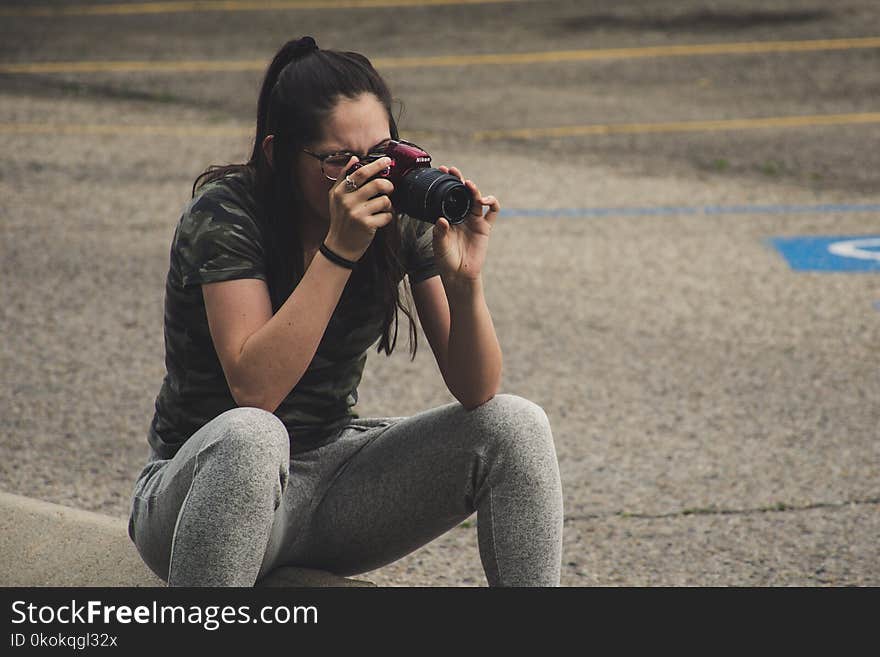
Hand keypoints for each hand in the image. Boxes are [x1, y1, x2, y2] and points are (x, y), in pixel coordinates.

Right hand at [325, 156, 394, 260]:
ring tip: (382, 208)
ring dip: (387, 204)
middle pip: (377, 184)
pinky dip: (387, 217)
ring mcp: (357, 213)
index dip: (376, 165)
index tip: (386, 161)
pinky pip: (387, 216)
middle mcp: (347, 201)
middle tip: (389, 188)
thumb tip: (354, 159)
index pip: (360, 173)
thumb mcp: (336, 197)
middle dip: (388, 185)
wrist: (340, 246)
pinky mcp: (367, 225)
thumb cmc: (341, 220)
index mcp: (340, 191)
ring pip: (384, 200)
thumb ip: (344, 177)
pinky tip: (380, 220)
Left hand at [432, 166, 499, 281]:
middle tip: (453, 171)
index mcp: (448, 216)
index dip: (445, 182)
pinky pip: (493, 212)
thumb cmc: (445, 260)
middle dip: (459, 180)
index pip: (447, 194)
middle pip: (462, 193)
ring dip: (474, 190)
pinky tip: (485, 201)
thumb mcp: (439, 245)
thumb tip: (442, 220)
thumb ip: (440, 233)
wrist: (459, 274)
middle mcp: (461, 215)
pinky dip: (492, 203)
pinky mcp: (485, 227)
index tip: (441, 171)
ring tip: (469, 186)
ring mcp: (474, 220)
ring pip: (477, 199)